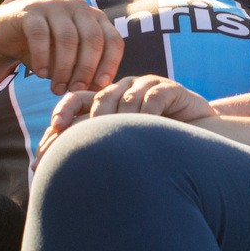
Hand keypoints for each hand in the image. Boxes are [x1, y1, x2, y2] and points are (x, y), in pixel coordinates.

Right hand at [0, 0, 123, 95]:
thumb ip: (85, 69)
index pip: (112, 40)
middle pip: (92, 39)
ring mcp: (54, 5)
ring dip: (64, 68)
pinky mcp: (30, 10)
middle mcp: (78, 6)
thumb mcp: (69, 60)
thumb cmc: (44, 49)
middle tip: (76, 90)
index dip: (110, 65)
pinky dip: (43, 58)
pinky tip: (42, 74)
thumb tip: (101, 88)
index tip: (100, 86)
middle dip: (86, 69)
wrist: (6, 34)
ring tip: (57, 88)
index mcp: (94, 17)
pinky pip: (40, 35)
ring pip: (68, 39)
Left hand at [34, 76, 217, 164]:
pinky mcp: (171, 89)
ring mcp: (147, 86)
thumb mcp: (123, 145)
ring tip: (119, 144)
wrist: (200, 136)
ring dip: (122, 122)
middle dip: (90, 120)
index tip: (53, 130)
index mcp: (108, 100)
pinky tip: (148, 131)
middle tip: (83, 141)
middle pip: (100, 98)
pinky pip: (154, 97)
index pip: (77, 98)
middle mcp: (124, 88)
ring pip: (126, 99)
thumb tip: (49, 164)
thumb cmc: (157, 144)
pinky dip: (149, 114)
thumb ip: (95, 147)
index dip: (64, 111)